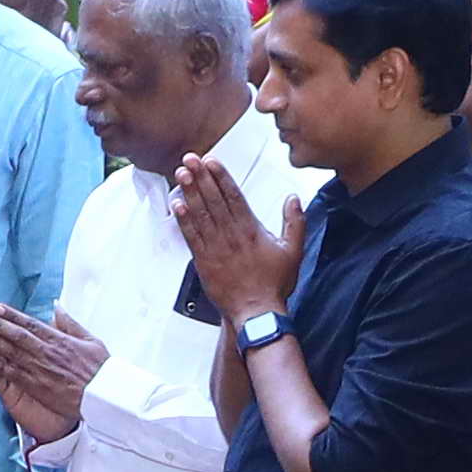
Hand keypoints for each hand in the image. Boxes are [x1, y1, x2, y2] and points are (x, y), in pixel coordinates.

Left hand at [0, 302, 99, 443]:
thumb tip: (56, 306)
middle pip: (14, 335)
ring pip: (9, 351)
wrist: (104, 397)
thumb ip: (70, 323)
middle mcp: (46, 352)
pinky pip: (11, 373)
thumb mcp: (90, 340)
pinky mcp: (36, 386)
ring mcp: (39, 369)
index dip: (10, 315)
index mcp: (59, 340)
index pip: (29, 323)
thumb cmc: (100, 370)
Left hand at [170, 150, 292, 324]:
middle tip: (190, 159)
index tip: (211, 161)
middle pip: (214, 200)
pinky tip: (177, 204)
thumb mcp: (293, 250)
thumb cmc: (274, 283)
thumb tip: (294, 198)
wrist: (257, 312)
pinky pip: (191, 237)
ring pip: (201, 214)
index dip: (221, 177)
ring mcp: (216, 248)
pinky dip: (184, 220)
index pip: (234, 196)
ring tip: (181, 173)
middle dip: (201, 177)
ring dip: (189, 192)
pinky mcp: (204, 262)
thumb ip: (295, 222)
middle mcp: (232, 235)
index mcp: (252, 229)